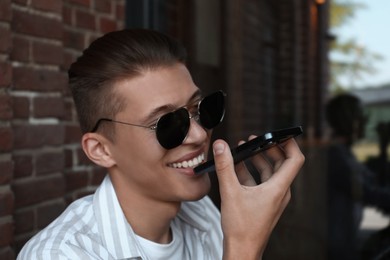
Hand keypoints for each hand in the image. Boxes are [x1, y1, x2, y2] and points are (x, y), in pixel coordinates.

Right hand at [213, 137, 304, 259]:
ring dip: (258, 159)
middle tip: (256, 138)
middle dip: (269, 148)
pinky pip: (261, 182)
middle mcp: (280, 192)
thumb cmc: (241, 227)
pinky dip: (252, 172)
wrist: (242, 250)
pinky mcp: (265, 203)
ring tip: (245, 149)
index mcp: (278, 188)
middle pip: (282, 163)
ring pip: (270, 172)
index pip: (295, 159)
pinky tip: (237, 167)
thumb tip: (221, 146)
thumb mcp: (230, 192)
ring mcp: (273, 198)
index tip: (280, 133)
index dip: (290, 143)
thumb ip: (225, 166)